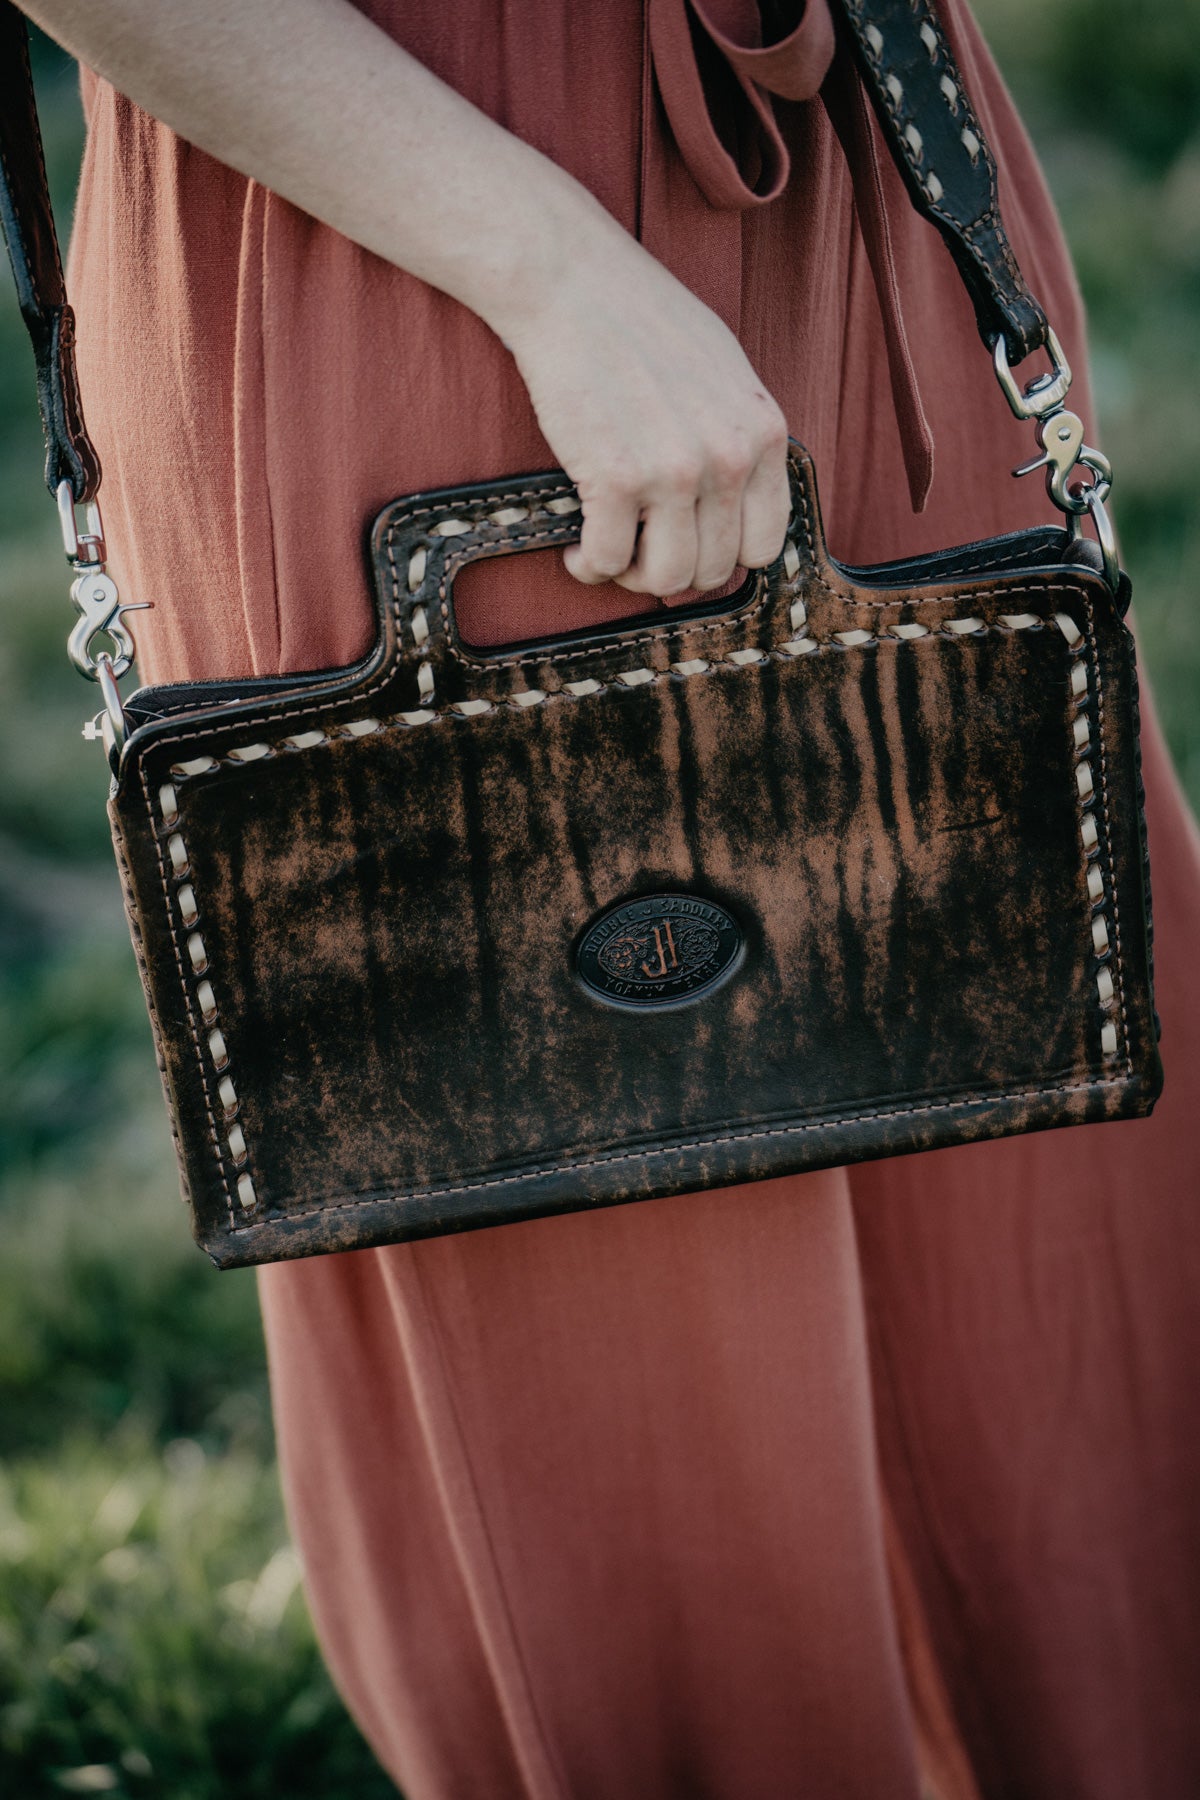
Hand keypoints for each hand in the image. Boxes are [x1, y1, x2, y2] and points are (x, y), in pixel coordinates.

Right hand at [501, 219, 789, 596]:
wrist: (574, 283)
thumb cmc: (641, 321)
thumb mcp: (724, 372)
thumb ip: (738, 438)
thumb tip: (731, 507)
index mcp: (762, 434)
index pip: (765, 544)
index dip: (722, 559)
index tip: (687, 547)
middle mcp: (728, 458)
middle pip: (714, 570)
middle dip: (672, 572)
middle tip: (638, 552)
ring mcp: (674, 471)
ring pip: (667, 578)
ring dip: (632, 577)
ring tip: (608, 553)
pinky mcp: (616, 478)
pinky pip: (607, 560)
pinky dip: (588, 566)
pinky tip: (577, 550)